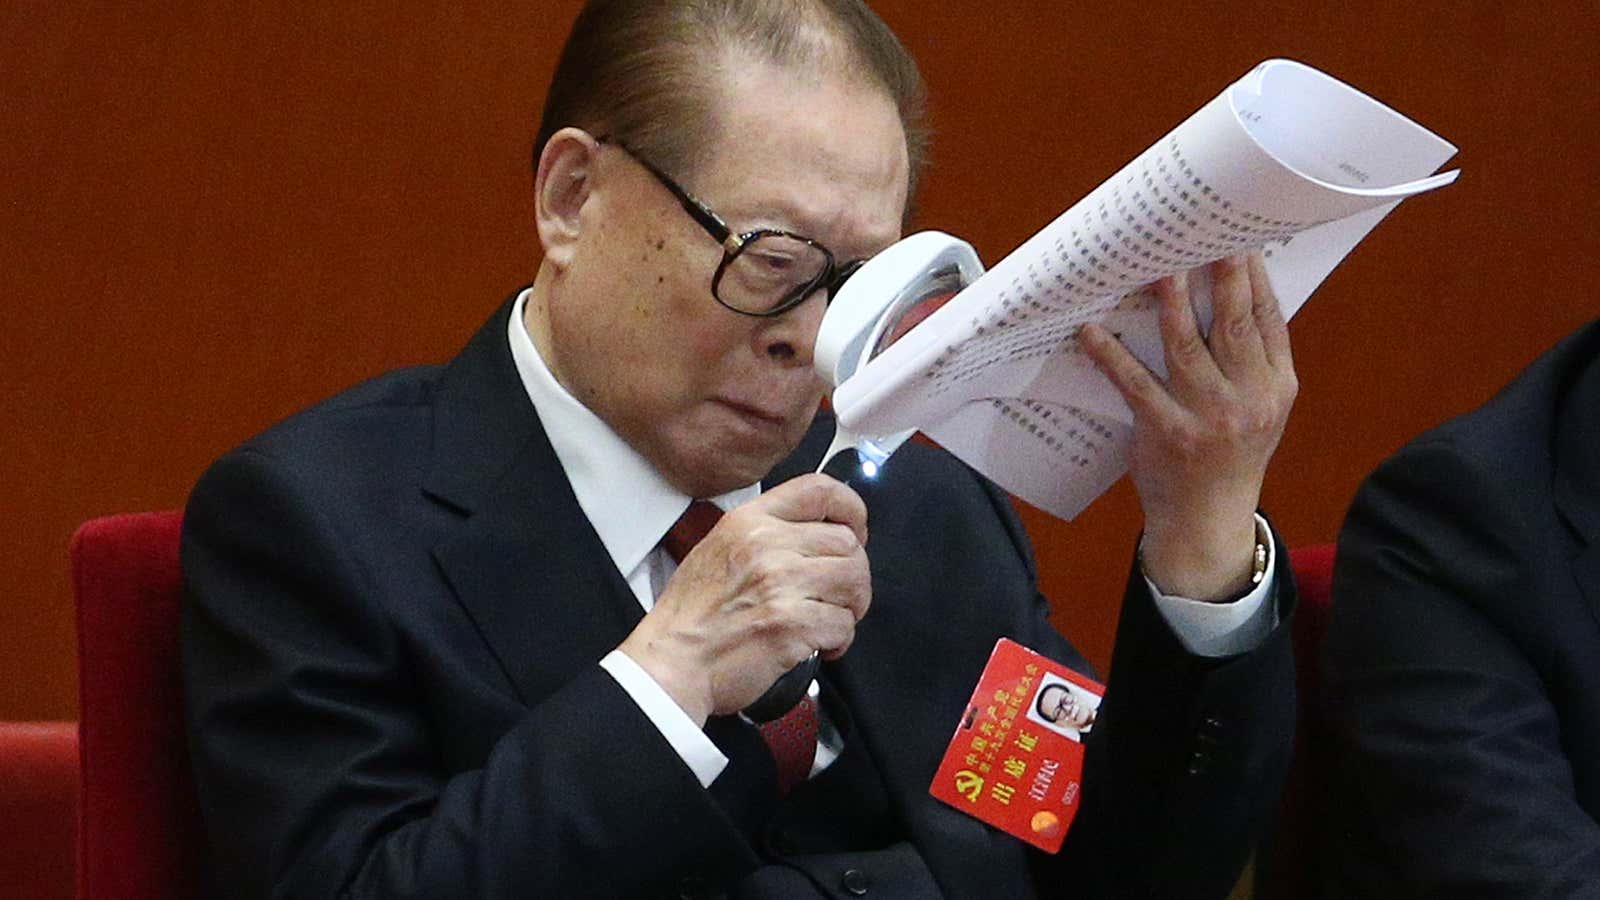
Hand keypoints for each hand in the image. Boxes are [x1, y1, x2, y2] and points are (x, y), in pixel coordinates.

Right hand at [618, 474, 871, 723]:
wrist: (671, 662)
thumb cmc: (693, 613)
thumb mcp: (719, 548)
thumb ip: (765, 534)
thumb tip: (817, 536)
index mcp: (750, 521)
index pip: (820, 489)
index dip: (851, 510)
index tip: (856, 533)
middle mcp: (767, 545)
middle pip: (847, 543)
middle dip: (854, 574)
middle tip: (841, 597)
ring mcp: (780, 584)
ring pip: (854, 581)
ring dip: (852, 606)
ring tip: (832, 620)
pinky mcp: (791, 625)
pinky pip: (843, 624)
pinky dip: (840, 640)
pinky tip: (821, 647)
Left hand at [1080, 251, 1295, 600]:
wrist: (1208, 521)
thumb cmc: (1229, 453)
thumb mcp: (1261, 408)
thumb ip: (1252, 359)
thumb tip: (1231, 292)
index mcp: (1276, 385)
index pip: (1268, 319)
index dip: (1253, 275)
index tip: (1237, 236)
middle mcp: (1249, 399)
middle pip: (1232, 323)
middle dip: (1220, 274)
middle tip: (1201, 232)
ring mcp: (1209, 417)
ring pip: (1186, 347)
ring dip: (1168, 303)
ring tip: (1154, 266)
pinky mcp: (1168, 434)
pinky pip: (1135, 386)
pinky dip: (1112, 356)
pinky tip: (1092, 331)